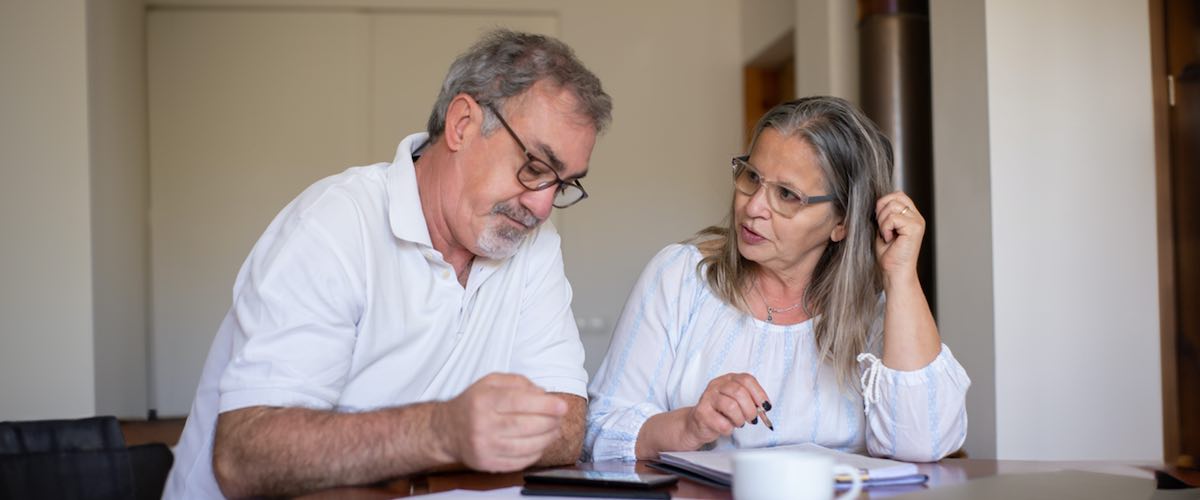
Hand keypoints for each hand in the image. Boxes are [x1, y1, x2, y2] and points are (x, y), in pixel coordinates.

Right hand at [436, 373, 567, 471]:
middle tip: (559, 417)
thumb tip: (544, 394)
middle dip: (549, 422)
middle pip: (524, 425)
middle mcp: (481, 424)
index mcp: (483, 400)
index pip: (518, 402)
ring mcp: (484, 447)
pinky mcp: (487, 463)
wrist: (448, 430)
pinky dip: (535, 453)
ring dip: (547, 438)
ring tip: (554, 430)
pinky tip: (540, 443)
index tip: (562, 406)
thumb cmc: (474, 403)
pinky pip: (519, 461)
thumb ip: (519, 383)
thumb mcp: (491, 382)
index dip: (544, 405)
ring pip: (525, 446)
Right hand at [681, 373, 769, 448]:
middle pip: (739, 392)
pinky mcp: (701, 413)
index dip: (759, 394)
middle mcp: (716, 385)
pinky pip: (722, 423)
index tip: (765, 407)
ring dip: (740, 419)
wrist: (697, 423)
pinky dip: (729, 429)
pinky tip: (726, 428)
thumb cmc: (721, 412)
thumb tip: (764, 407)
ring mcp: (707, 398)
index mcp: (728, 379)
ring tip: (738, 423)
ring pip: (731, 406)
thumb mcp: (737, 401)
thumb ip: (750, 400)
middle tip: (752, 419)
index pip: (746, 379)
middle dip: (750, 409)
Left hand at [874, 191, 924, 279]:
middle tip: (883, 228)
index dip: (884, 203)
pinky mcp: (915, 228)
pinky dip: (885, 228)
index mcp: (911, 216)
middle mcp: (917, 217)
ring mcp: (917, 222)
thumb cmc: (889, 254)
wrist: (894, 271)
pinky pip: (893, 218)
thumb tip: (878, 202)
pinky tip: (889, 239)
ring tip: (887, 235)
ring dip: (883, 222)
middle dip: (881, 211)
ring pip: (892, 206)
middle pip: (895, 197)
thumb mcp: (884, 228)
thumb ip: (885, 214)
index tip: (880, 220)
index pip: (898, 195)